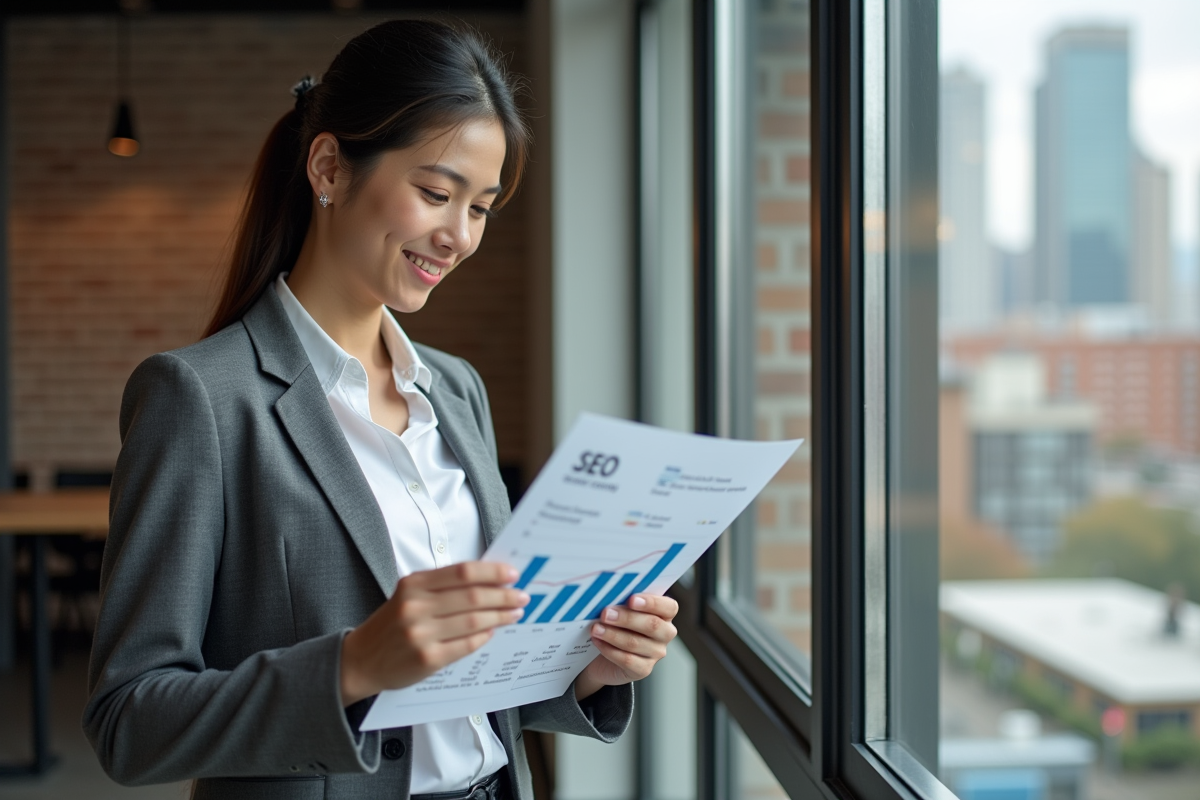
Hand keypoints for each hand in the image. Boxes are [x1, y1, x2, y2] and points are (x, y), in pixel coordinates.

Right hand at [339, 562, 529, 705]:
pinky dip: (484, 636)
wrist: (360, 660)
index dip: (492, 572)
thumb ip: (442, 587)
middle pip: (473, 596)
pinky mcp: (427, 659)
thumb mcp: (409, 595)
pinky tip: (493, 631)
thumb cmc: (392, 624)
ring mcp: (421, 634)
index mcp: (413, 584)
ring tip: (514, 613)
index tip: (512, 573)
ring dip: (500, 616)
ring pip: (474, 621)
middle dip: (503, 595)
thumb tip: (489, 580)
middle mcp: (416, 607)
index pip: (462, 572)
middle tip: (521, 595)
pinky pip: (466, 645)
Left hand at [574, 593, 678, 701]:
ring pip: (636, 643)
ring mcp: (656, 653)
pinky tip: (597, 641)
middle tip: (606, 613)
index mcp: (664, 614)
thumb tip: (611, 595)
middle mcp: (665, 634)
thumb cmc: (616, 626)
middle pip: (652, 625)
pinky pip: (627, 660)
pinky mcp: (643, 669)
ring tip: (596, 628)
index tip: (631, 599)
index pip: (668, 607)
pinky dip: (609, 650)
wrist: (603, 657)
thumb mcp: (622, 610)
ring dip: (613, 634)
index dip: (652, 603)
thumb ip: (623, 602)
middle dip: (626, 618)